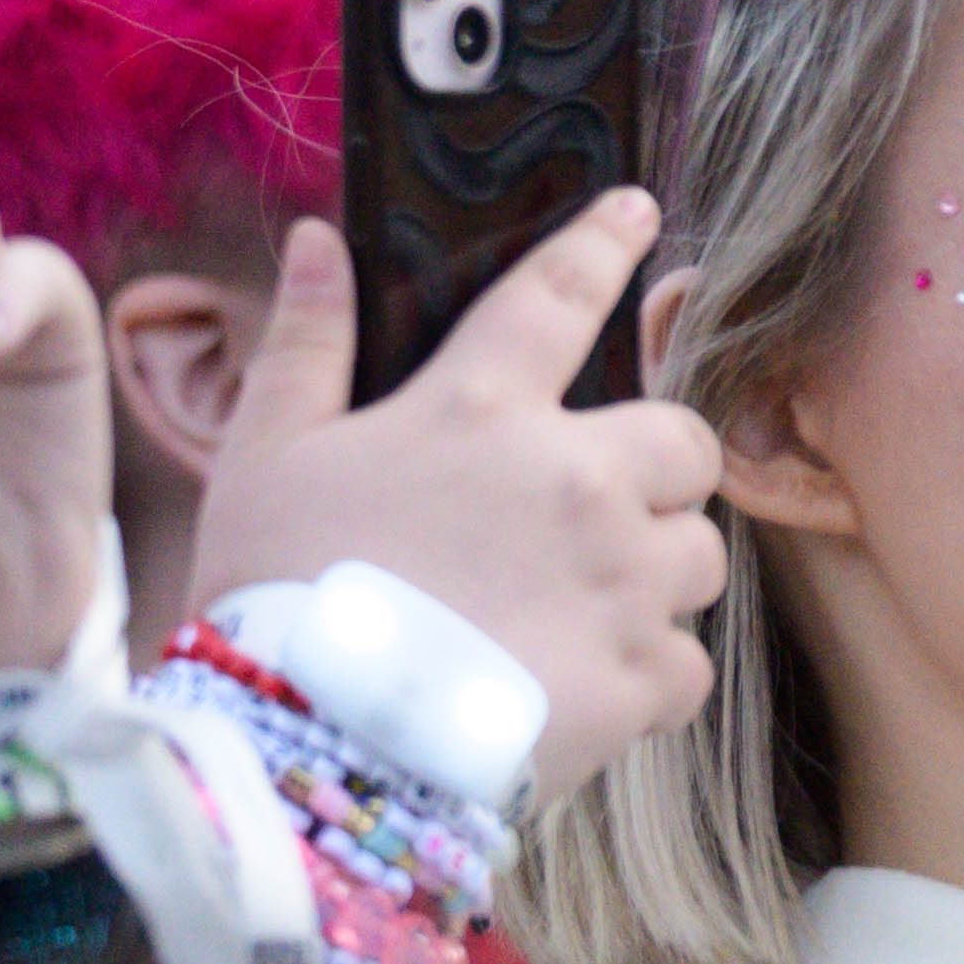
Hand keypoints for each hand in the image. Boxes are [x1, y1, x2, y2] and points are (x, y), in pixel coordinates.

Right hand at [190, 193, 725, 795]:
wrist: (305, 752)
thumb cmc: (275, 597)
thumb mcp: (264, 456)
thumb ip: (304, 343)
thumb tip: (316, 240)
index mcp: (483, 412)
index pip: (560, 294)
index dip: (604, 242)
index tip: (637, 210)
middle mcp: (577, 481)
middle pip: (684, 440)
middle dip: (653, 469)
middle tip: (587, 510)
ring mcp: (621, 580)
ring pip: (698, 554)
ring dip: (653, 573)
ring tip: (567, 611)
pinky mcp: (643, 678)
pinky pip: (687, 661)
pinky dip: (646, 674)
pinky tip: (573, 686)